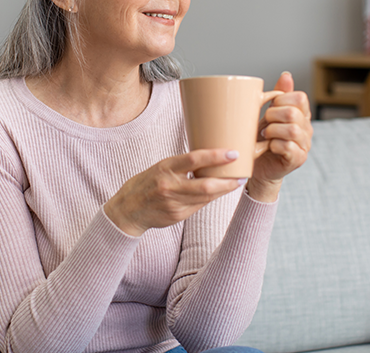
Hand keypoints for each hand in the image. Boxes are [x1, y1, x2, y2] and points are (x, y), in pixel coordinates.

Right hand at [104, 150, 243, 236]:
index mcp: (165, 168)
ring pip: (205, 198)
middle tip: (241, 175)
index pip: (194, 159)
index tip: (232, 153)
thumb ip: (181, 166)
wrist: (127, 210)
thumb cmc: (146, 183)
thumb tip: (208, 160)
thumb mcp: (160, 168)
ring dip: (222, 191)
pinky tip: (218, 193)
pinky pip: (199, 206)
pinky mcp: (177, 216)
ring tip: (234, 182)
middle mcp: (169, 186)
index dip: (216, 156)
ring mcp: (173, 203)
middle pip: (205, 185)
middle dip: (226, 181)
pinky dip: (210, 199)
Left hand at [249, 71, 312, 201]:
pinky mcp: (298, 159)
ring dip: (273, 130)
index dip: (282, 99)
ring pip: (292, 130)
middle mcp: (307, 129)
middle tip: (264, 122)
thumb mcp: (269, 113)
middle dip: (273, 115)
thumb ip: (279, 95)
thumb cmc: (263, 138)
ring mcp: (304, 145)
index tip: (270, 106)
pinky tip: (268, 146)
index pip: (300, 97)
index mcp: (302, 114)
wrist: (257, 165)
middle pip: (293, 113)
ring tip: (264, 135)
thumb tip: (286, 75)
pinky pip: (288, 147)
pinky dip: (274, 144)